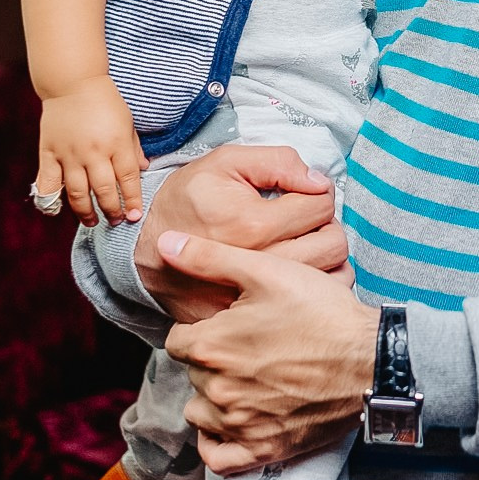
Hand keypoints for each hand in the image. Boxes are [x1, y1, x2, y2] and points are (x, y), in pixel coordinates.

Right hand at [37, 78, 145, 226]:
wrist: (73, 82)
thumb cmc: (105, 101)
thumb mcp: (127, 122)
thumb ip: (134, 148)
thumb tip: (144, 170)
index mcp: (116, 143)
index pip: (128, 179)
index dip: (132, 200)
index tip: (134, 215)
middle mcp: (93, 152)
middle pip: (104, 191)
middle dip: (112, 210)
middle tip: (116, 220)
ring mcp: (70, 154)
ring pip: (78, 193)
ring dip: (86, 212)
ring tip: (93, 221)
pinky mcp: (49, 153)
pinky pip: (49, 184)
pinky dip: (52, 201)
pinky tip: (60, 211)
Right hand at [134, 144, 349, 324]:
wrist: (146, 248)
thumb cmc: (187, 201)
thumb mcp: (224, 163)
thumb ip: (276, 162)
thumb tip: (317, 181)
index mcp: (254, 224)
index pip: (321, 205)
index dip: (317, 192)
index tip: (303, 194)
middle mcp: (259, 265)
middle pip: (333, 243)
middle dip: (327, 224)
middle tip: (307, 219)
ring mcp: (257, 295)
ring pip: (328, 275)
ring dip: (325, 254)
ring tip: (304, 242)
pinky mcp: (252, 317)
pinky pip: (307, 303)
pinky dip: (313, 286)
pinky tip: (297, 271)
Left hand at [160, 233, 376, 473]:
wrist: (371, 360)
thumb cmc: (322, 313)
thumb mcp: (266, 271)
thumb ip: (209, 257)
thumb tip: (164, 242)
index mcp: (209, 346)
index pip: (177, 340)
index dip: (203, 328)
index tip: (229, 324)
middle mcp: (216, 389)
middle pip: (192, 374)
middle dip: (212, 360)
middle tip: (248, 347)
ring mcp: (238, 424)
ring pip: (200, 412)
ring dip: (213, 397)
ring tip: (245, 380)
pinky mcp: (262, 448)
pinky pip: (217, 457)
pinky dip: (217, 442)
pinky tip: (231, 423)